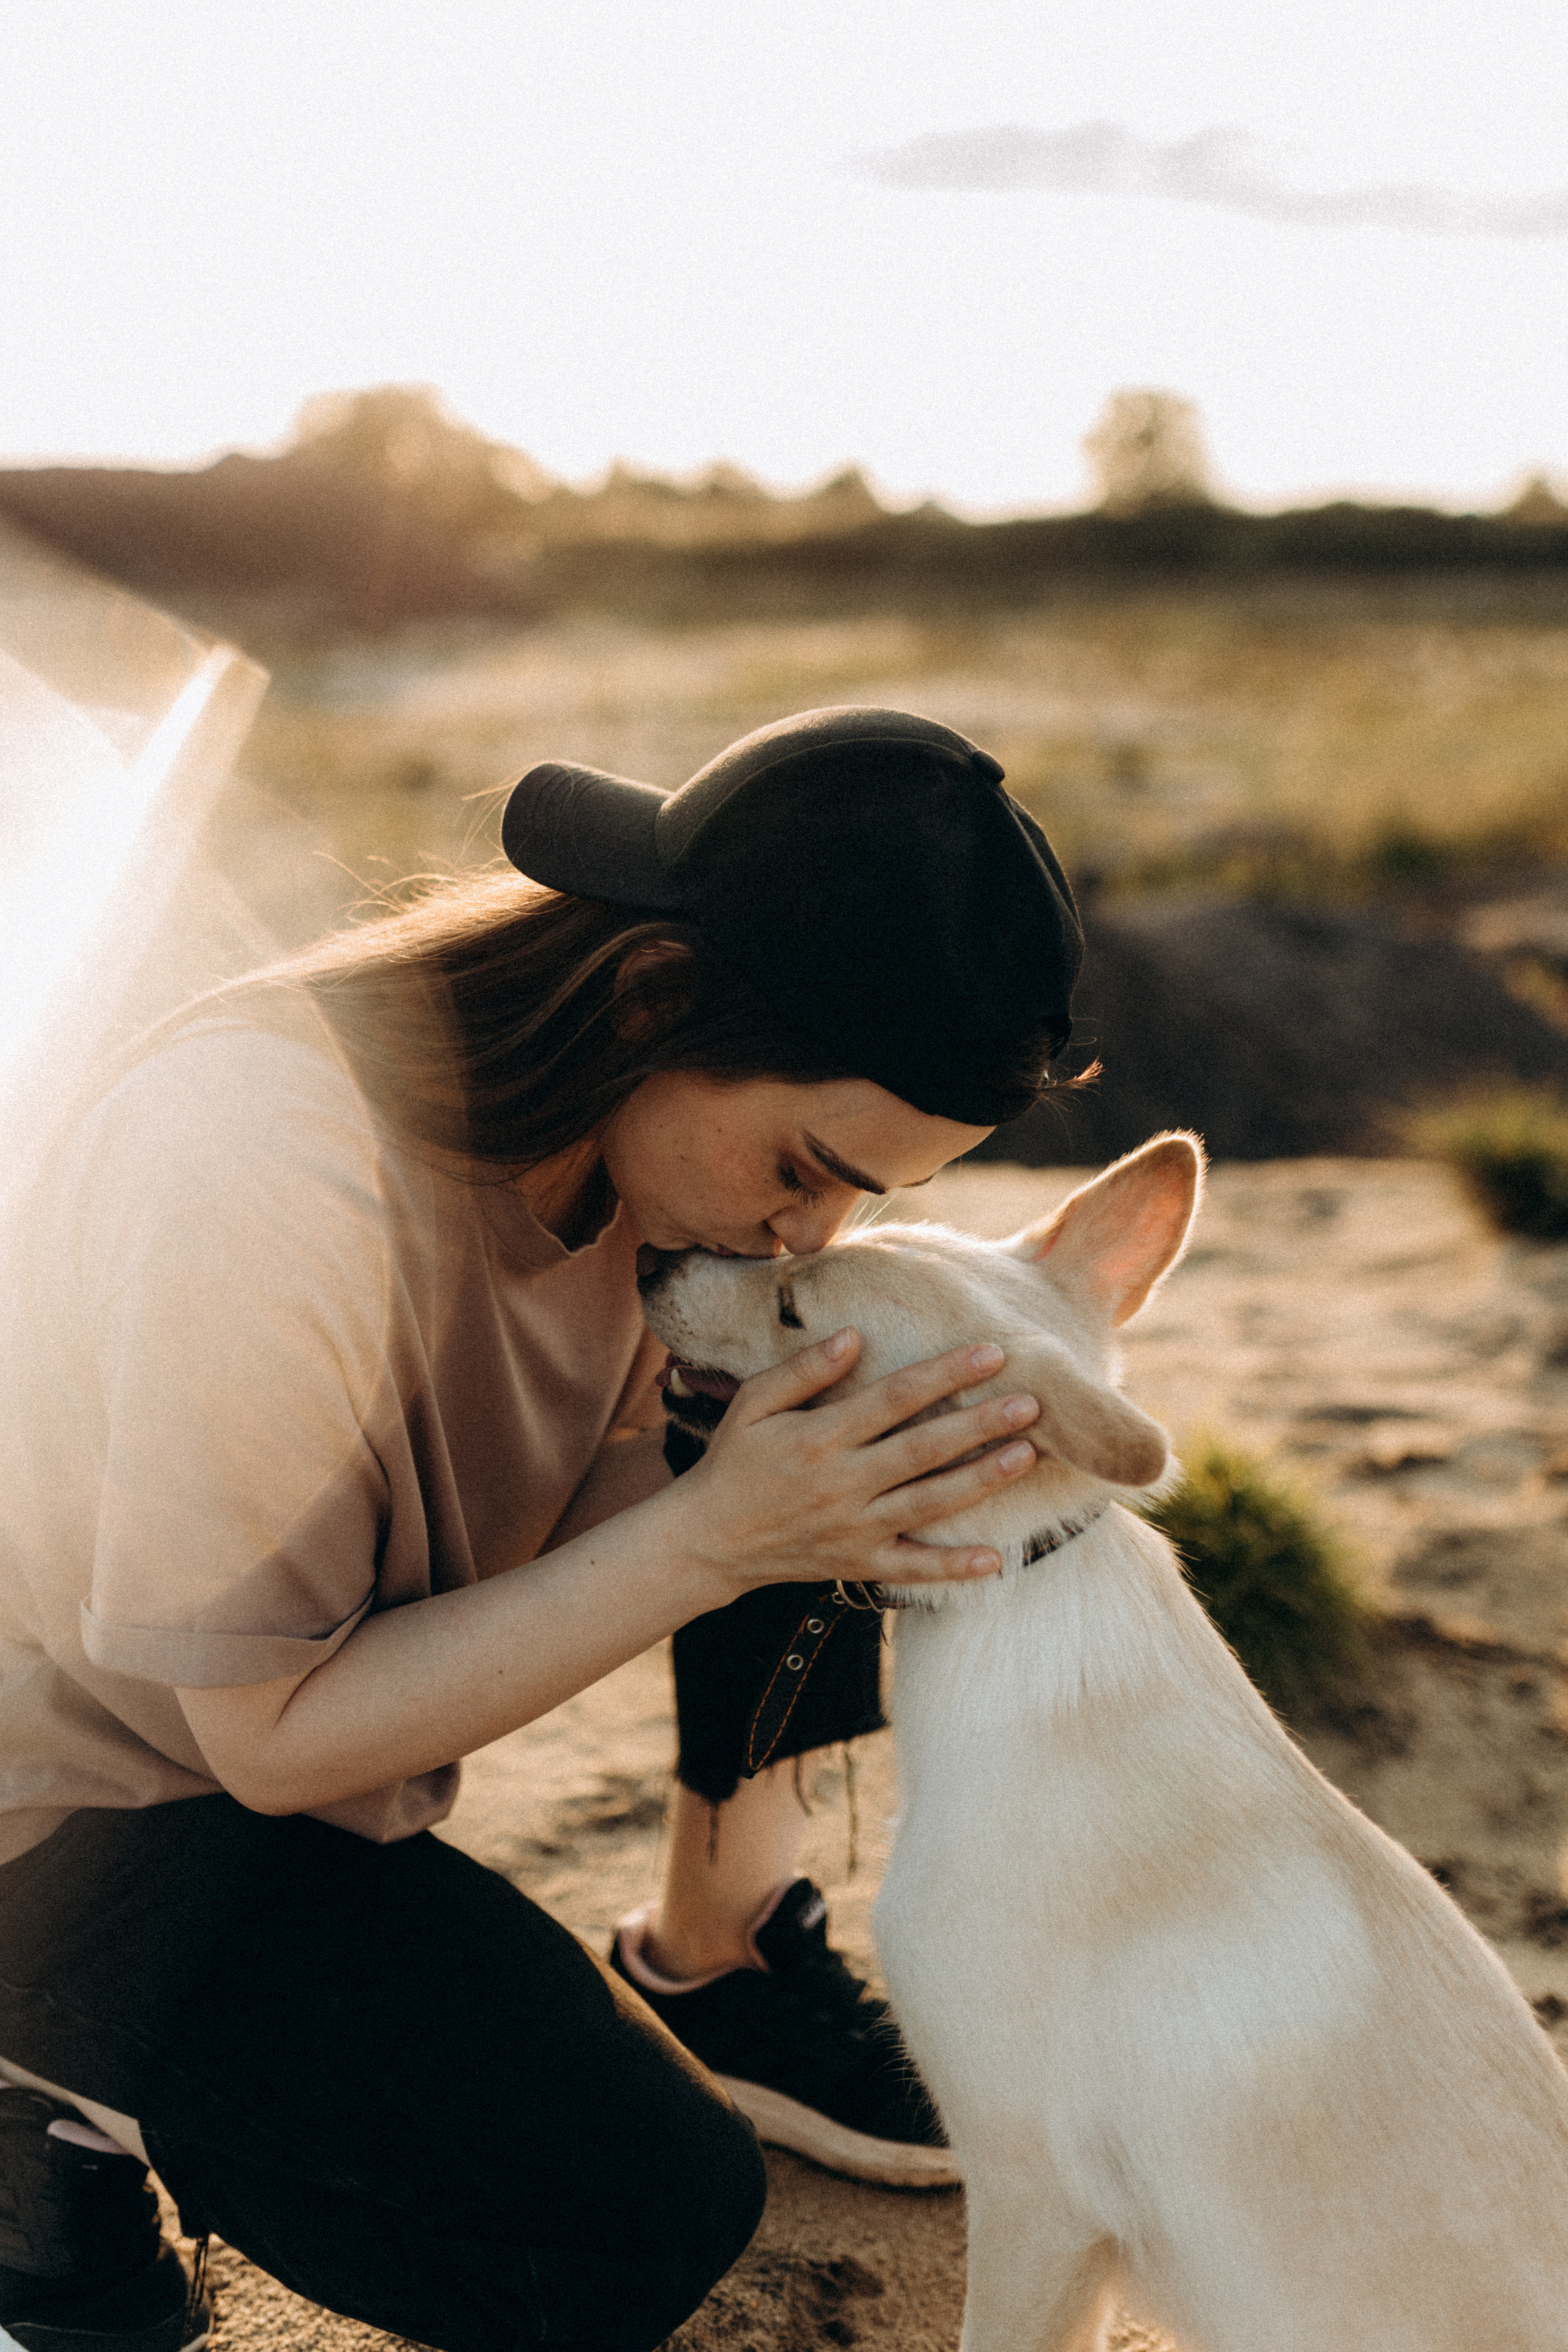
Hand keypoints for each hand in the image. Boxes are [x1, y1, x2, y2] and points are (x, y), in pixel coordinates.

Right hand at [662, 1329, 1039, 1598]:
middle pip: (924, 1449)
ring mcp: (854, 1528)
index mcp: (820, 1438)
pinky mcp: (858, 1564)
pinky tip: (996, 1559)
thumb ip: (802, 1371)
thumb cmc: (733, 1462)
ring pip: (929, 1503)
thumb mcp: (752, 1405)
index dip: (945, 1374)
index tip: (991, 1353)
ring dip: (982, 1480)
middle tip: (1033, 1402)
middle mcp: (843, 1483)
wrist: (708, 1541)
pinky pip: (913, 1569)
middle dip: (981, 1424)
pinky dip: (953, 1567)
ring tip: (1029, 1455)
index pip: (895, 1399)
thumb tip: (854, 1337)